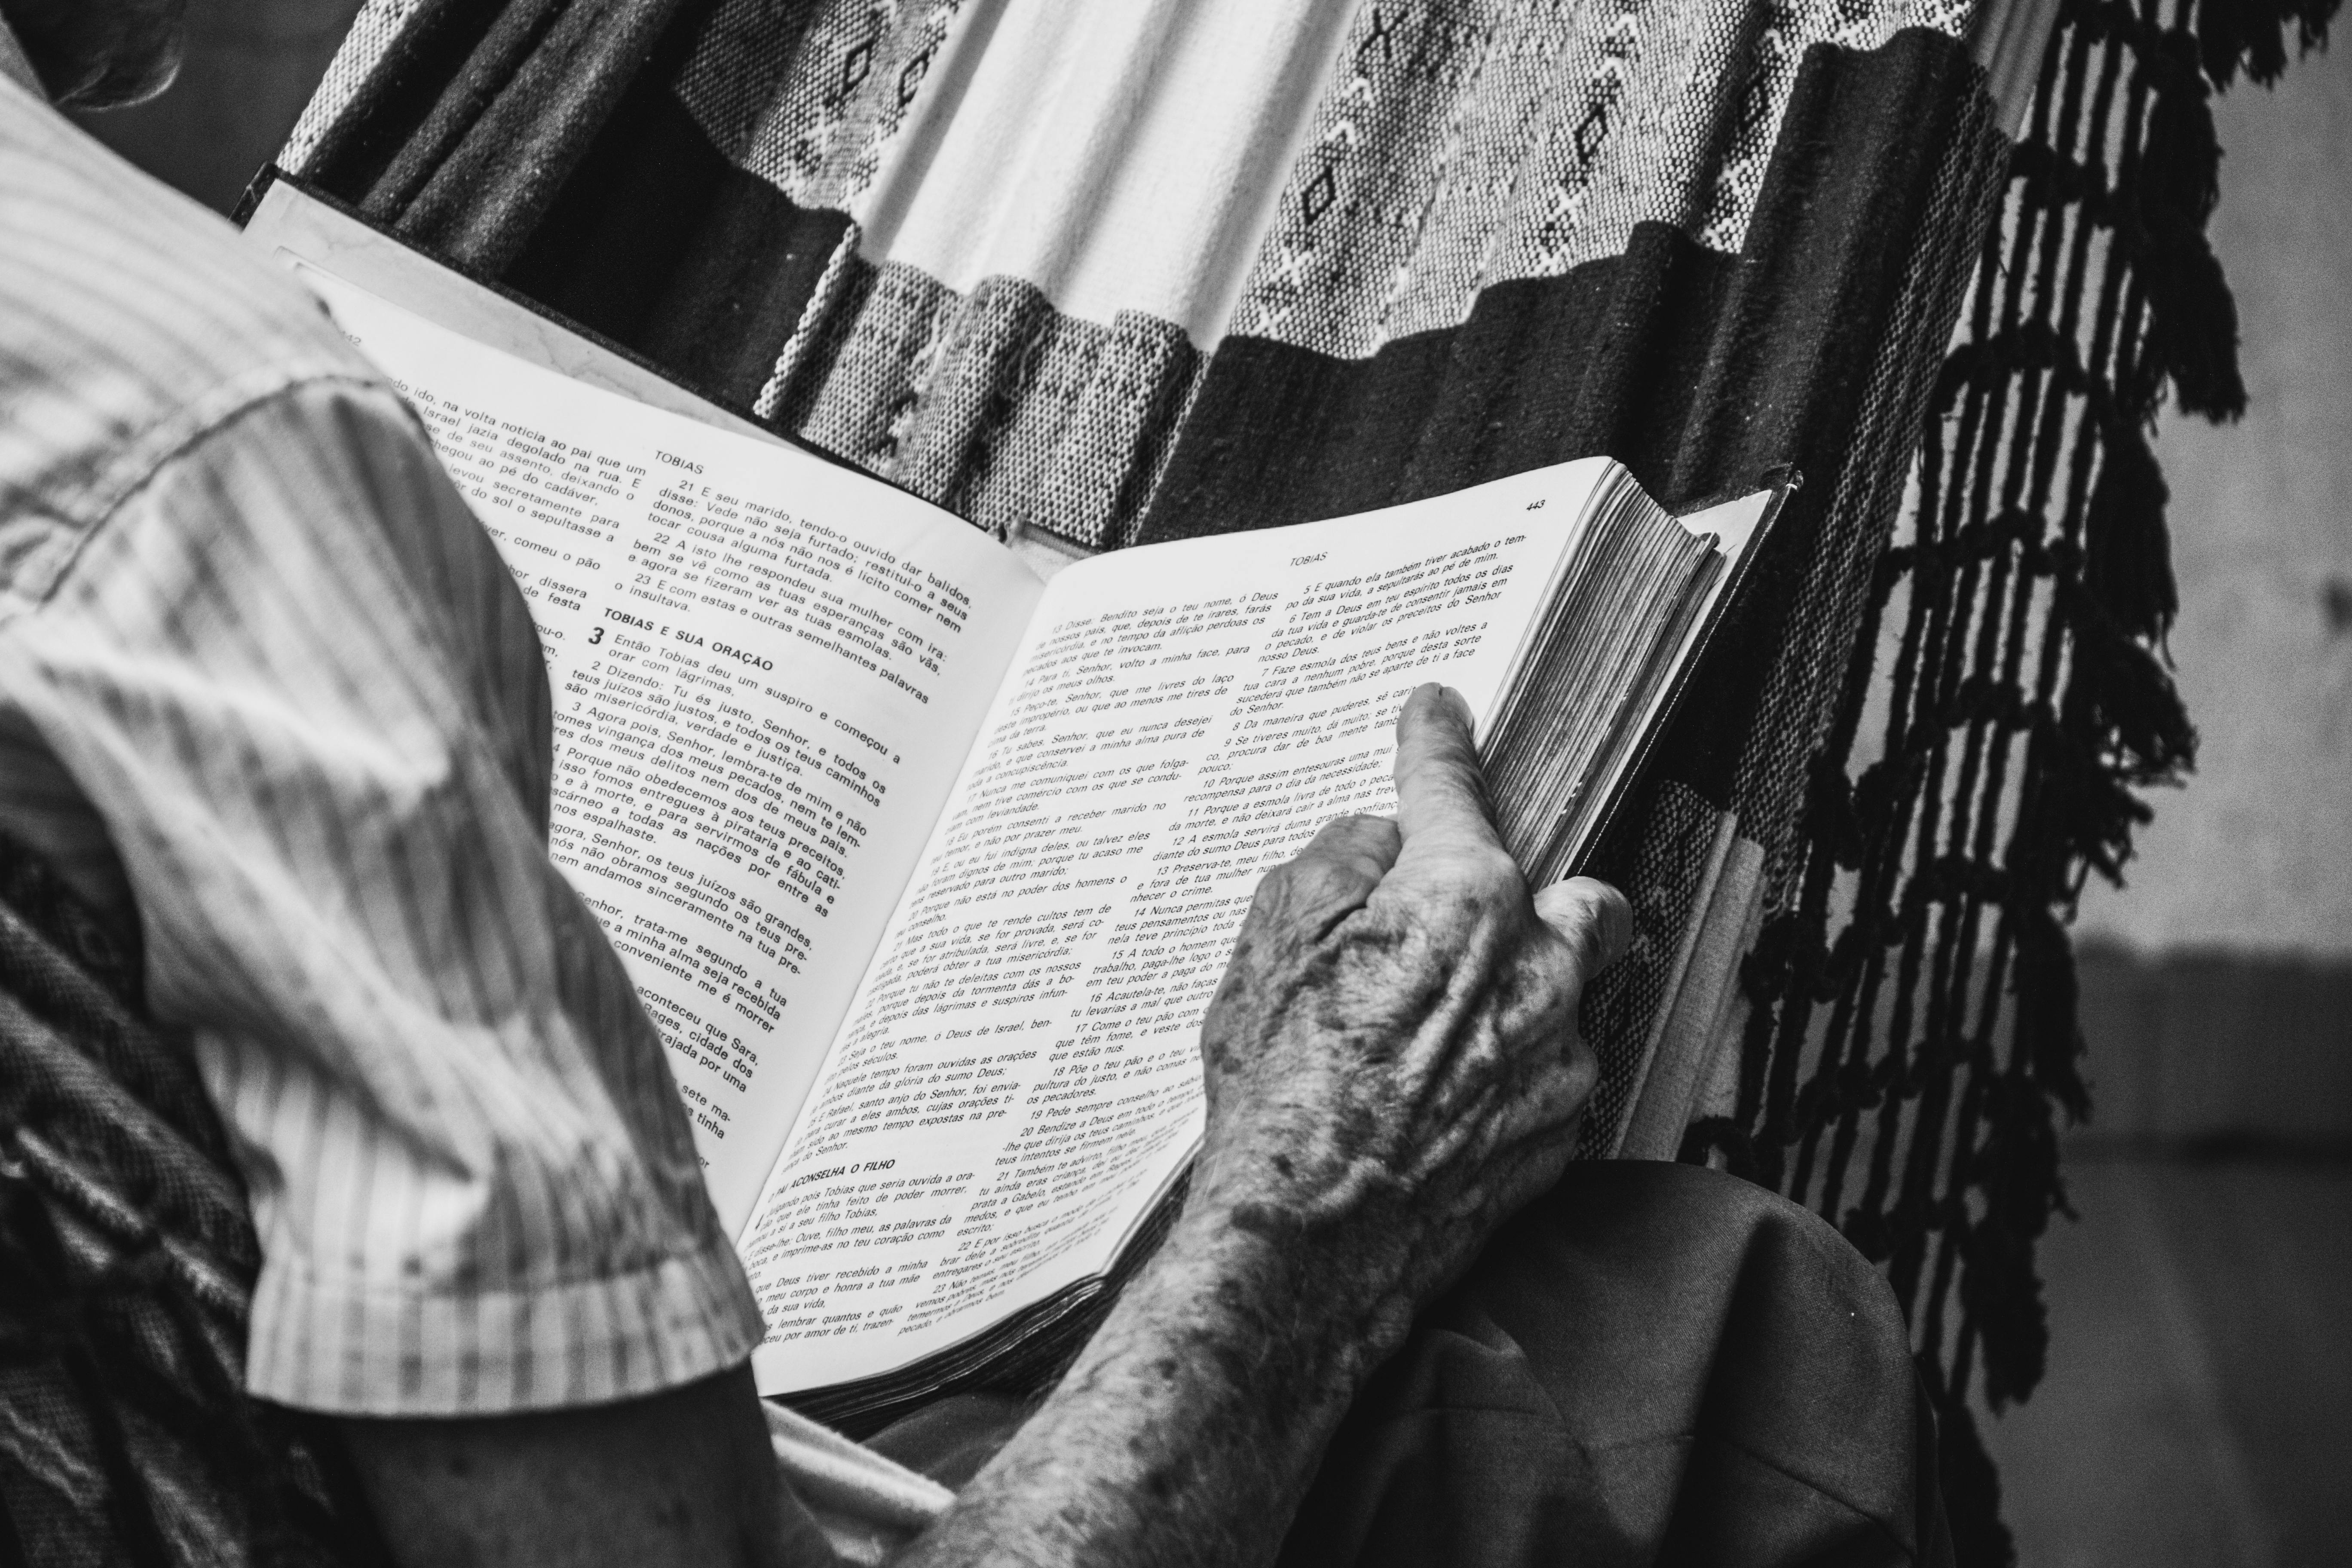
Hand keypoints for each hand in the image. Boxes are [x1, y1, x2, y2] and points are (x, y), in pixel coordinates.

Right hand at [1187, 683, 1630, 1366]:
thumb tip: (1377, 834)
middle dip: (1546, 895)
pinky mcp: (1559, 1138)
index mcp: (1463, 899)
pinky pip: (1553, 1077)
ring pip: (1574, 996)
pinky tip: (1439, 1094)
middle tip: (1480, 910)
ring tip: (1438, 1027)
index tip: (1438, 711)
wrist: (1302, 1244)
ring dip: (1524, 993)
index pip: (1451, 792)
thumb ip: (1334, 859)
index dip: (1437, 744)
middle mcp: (1538, 971)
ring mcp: (1559, 1061)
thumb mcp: (1270, 939)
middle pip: (1587, 901)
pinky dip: (1509, 1070)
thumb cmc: (1276, 1087)